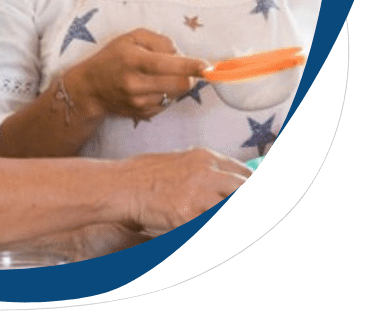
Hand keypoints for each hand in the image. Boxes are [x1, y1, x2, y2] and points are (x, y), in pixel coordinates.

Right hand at [68, 28, 206, 121]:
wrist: (90, 88)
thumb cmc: (112, 57)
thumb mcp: (131, 38)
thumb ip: (159, 40)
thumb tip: (181, 54)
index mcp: (134, 60)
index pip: (169, 64)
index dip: (192, 65)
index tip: (208, 66)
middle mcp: (136, 84)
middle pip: (181, 84)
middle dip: (188, 75)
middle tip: (181, 68)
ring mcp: (139, 102)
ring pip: (176, 95)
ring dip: (175, 84)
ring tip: (158, 76)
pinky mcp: (143, 115)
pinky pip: (167, 104)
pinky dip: (165, 94)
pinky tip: (150, 87)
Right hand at [120, 148, 251, 235]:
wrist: (122, 185)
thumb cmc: (146, 175)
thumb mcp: (180, 163)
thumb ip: (205, 172)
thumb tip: (227, 186)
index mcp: (205, 158)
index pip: (246, 174)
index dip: (253, 187)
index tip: (252, 194)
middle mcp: (206, 173)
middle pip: (246, 189)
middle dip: (252, 205)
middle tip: (259, 219)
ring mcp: (199, 195)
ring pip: (232, 207)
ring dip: (230, 213)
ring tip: (218, 215)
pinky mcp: (188, 215)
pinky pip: (212, 223)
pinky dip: (211, 223)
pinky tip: (201, 225)